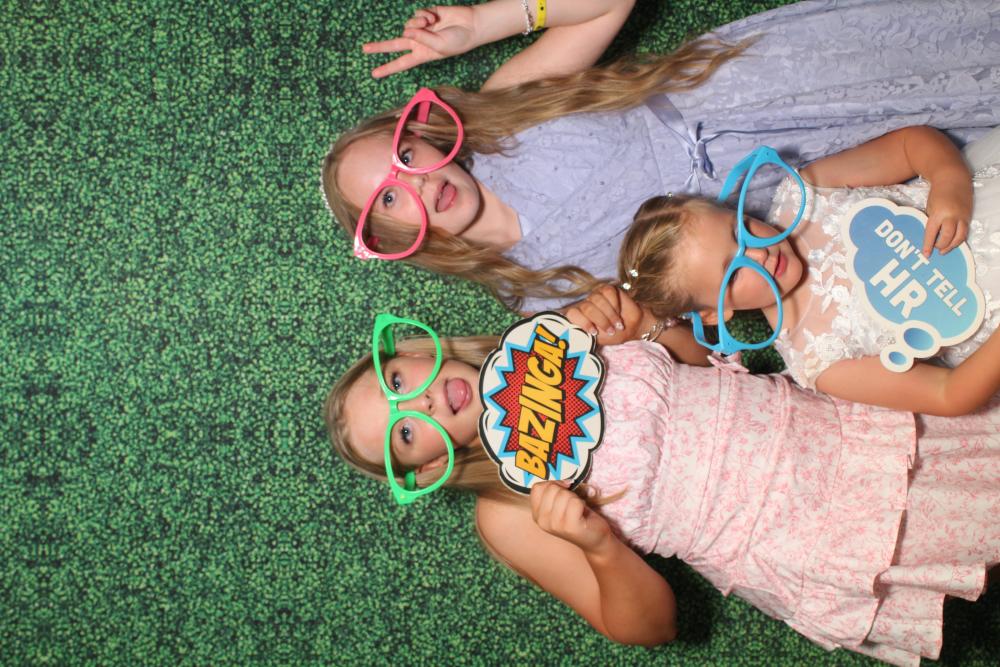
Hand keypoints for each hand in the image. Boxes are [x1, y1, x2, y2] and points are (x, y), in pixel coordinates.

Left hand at [363, 6, 477, 78]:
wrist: (470, 25)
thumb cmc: (458, 41)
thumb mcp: (440, 46)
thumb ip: (422, 38)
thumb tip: (407, 29)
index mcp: (422, 54)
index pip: (401, 62)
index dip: (388, 68)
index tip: (374, 74)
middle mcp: (419, 42)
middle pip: (395, 44)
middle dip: (380, 47)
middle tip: (364, 49)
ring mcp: (421, 29)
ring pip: (408, 24)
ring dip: (417, 22)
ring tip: (430, 23)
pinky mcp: (425, 16)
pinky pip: (417, 14)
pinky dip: (425, 14)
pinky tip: (434, 17)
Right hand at [530, 481, 612, 554]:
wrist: (595, 540)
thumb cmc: (578, 517)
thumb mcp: (559, 505)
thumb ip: (553, 493)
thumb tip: (563, 480)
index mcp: (537, 515)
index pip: (537, 488)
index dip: (552, 483)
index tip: (563, 490)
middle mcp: (543, 521)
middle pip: (551, 488)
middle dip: (565, 491)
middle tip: (572, 504)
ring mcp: (555, 525)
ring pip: (564, 494)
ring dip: (575, 498)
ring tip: (577, 510)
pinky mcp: (570, 526)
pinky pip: (575, 502)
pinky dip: (582, 504)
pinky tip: (582, 514)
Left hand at [563, 284, 645, 340]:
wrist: (630, 327)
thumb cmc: (612, 335)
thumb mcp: (599, 339)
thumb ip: (587, 335)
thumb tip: (575, 336)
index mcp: (579, 317)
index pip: (572, 314)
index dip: (583, 322)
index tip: (594, 332)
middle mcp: (585, 305)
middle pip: (587, 308)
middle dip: (601, 321)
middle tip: (611, 331)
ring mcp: (595, 296)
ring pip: (597, 299)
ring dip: (610, 314)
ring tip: (618, 324)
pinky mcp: (607, 289)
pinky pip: (608, 292)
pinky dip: (615, 303)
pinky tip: (619, 311)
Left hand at [923, 175, 972, 255]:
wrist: (953, 179)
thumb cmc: (937, 193)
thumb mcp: (930, 207)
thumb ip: (932, 221)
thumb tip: (932, 236)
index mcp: (938, 213)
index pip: (931, 233)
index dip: (928, 245)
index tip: (926, 254)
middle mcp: (951, 216)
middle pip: (947, 237)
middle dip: (941, 246)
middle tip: (936, 250)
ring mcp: (962, 216)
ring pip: (959, 236)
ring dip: (952, 246)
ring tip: (944, 250)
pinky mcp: (968, 216)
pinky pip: (965, 231)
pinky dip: (959, 239)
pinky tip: (953, 242)